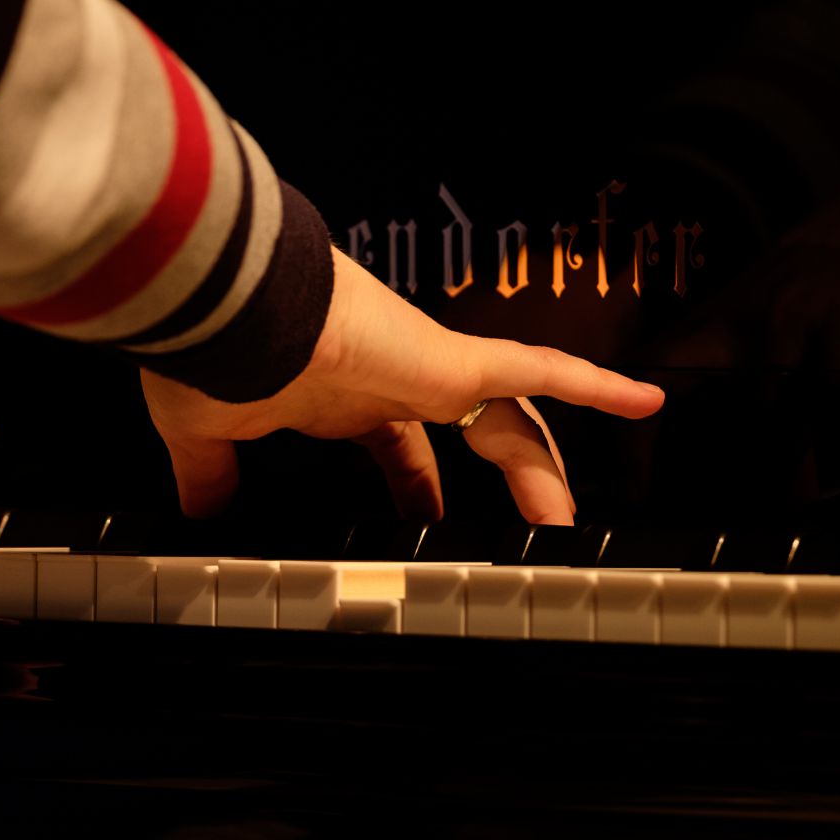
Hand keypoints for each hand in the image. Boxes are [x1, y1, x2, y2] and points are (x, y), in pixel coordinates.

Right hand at [142, 246, 665, 525]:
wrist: (225, 307)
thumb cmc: (213, 355)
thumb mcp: (208, 433)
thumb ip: (212, 474)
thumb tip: (196, 511)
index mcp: (343, 399)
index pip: (398, 449)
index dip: (417, 490)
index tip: (426, 526)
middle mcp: (393, 381)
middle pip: (470, 435)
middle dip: (496, 483)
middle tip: (523, 532)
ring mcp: (426, 369)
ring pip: (511, 418)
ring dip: (542, 467)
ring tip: (565, 517)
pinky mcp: (450, 360)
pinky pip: (540, 369)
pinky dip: (594, 384)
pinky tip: (643, 399)